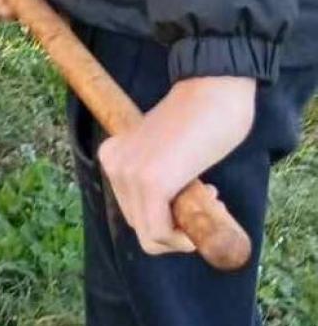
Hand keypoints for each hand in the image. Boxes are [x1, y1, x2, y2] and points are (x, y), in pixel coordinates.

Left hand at [99, 76, 256, 256]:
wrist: (213, 88)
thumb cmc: (201, 116)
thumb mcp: (164, 151)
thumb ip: (157, 177)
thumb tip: (169, 217)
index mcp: (113, 155)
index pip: (134, 209)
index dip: (167, 213)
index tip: (197, 193)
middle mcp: (113, 165)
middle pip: (140, 224)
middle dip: (176, 225)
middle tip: (208, 197)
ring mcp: (129, 175)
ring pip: (149, 236)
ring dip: (183, 233)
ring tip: (210, 198)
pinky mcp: (151, 184)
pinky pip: (159, 234)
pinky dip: (183, 237)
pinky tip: (207, 208)